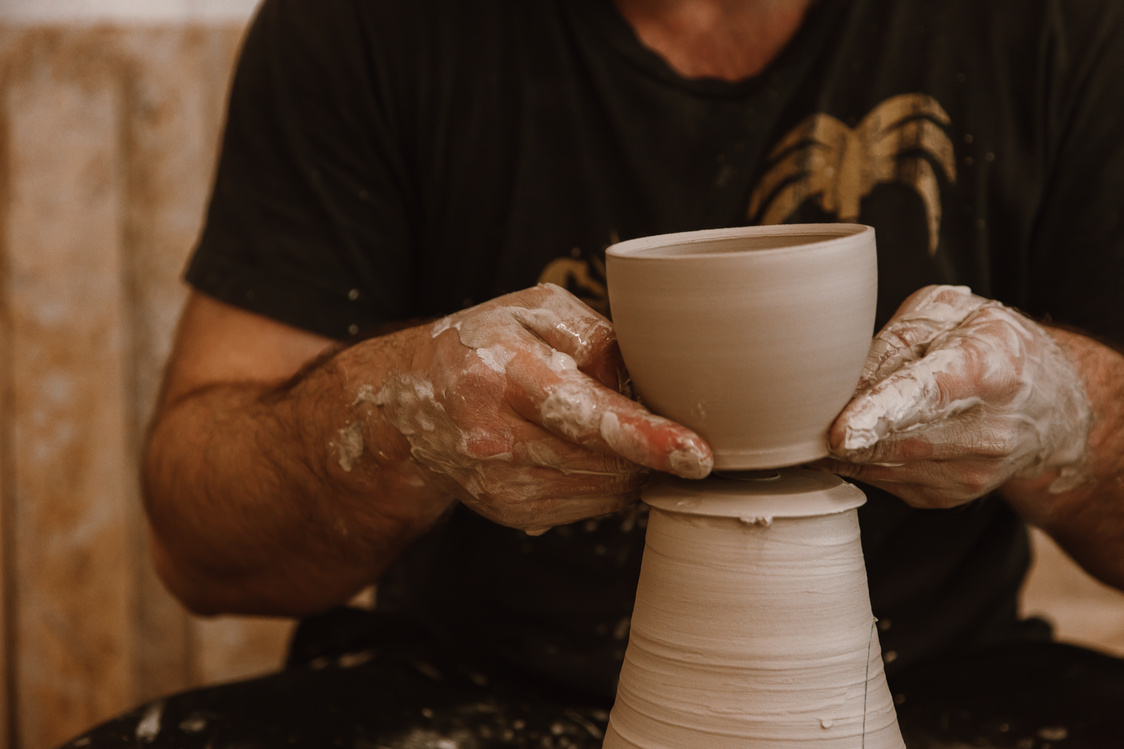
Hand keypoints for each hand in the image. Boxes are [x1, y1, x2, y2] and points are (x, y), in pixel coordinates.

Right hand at [350, 283, 712, 532]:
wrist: (412, 403)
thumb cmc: (485, 343)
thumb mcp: (535, 311)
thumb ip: (597, 337)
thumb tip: (653, 385)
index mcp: (501, 375)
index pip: (585, 415)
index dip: (647, 438)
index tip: (698, 456)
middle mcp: (493, 437)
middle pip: (603, 461)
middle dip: (650, 451)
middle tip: (668, 427)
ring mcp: (497, 484)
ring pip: (601, 491)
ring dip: (630, 468)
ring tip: (616, 432)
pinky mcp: (508, 513)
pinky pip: (586, 508)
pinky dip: (606, 484)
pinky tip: (591, 454)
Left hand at [821, 285, 1091, 508]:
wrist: (1050, 401)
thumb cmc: (992, 345)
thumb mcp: (949, 314)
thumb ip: (894, 340)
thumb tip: (842, 381)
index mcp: (988, 370)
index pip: (926, 396)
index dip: (879, 415)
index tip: (841, 431)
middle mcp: (987, 431)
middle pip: (897, 440)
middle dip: (847, 429)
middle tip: (816, 409)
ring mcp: (970, 473)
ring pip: (883, 465)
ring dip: (851, 445)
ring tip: (853, 413)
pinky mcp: (948, 496)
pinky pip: (884, 481)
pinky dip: (864, 459)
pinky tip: (873, 435)